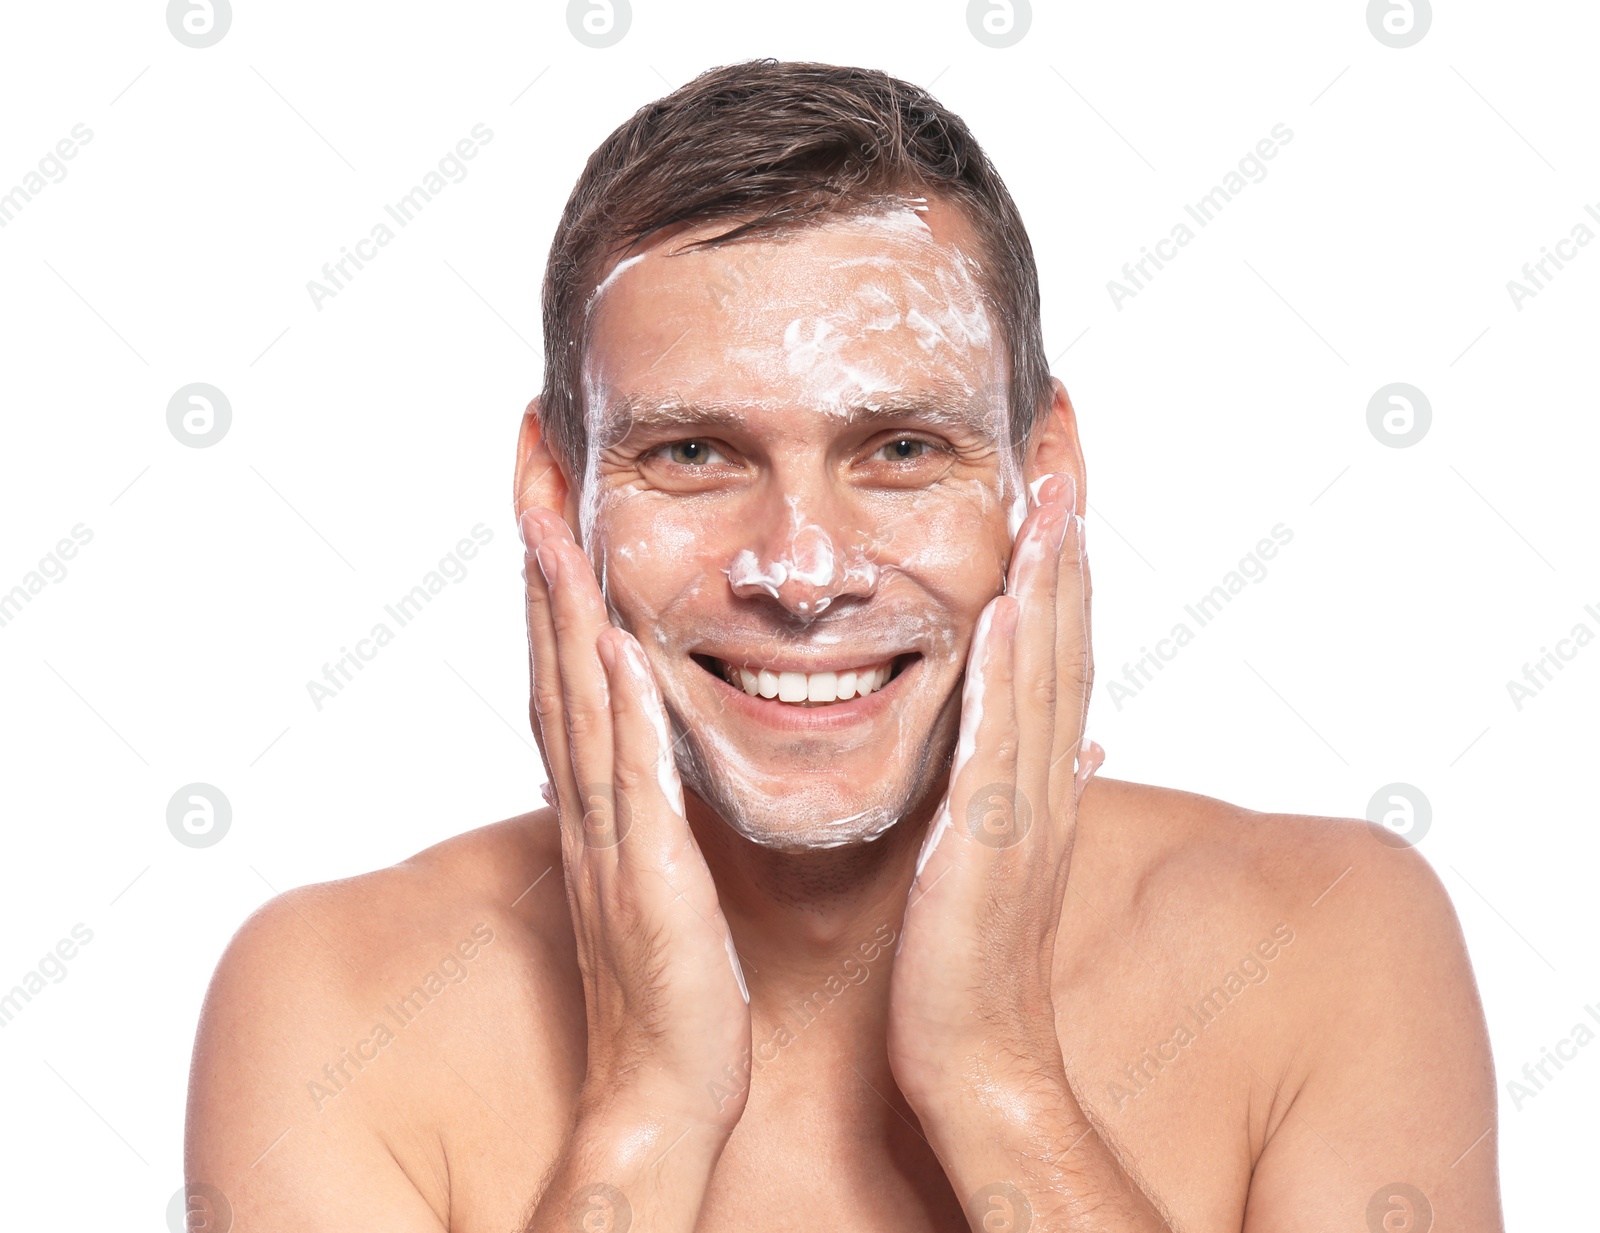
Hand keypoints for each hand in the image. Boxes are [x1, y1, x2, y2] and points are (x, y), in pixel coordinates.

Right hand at [521, 507, 751, 1135]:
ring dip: (564, 612)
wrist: (668, 1090)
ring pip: (579, 706)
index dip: (551, 585)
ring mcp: (612, 842)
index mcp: (598, 805)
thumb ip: (643, 802)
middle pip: (553, 665)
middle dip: (541, 564)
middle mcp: (591, 810)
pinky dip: (623, 713)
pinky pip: (634, 782)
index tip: (547, 503)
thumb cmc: (674, 986)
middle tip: (529, 469)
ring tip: (552, 522)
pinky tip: (620, 647)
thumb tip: (651, 736)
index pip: (565, 673)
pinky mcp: (651, 880)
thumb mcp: (652, 872)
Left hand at [887, 471, 1100, 1114]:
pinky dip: (1002, 674)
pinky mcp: (985, 845)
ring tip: (1048, 496)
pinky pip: (997, 745)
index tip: (1058, 481)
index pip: (1061, 647)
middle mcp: (1046, 778)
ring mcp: (1024, 809)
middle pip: (1065, 638)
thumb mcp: (1009, 853)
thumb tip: (1082, 739)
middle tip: (1066, 447)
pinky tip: (999, 610)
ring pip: (1043, 674)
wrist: (974, 1055)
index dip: (1065, 562)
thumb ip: (1041, 785)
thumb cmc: (972, 956)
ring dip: (1047, 582)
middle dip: (1067, 539)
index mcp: (1043, 775)